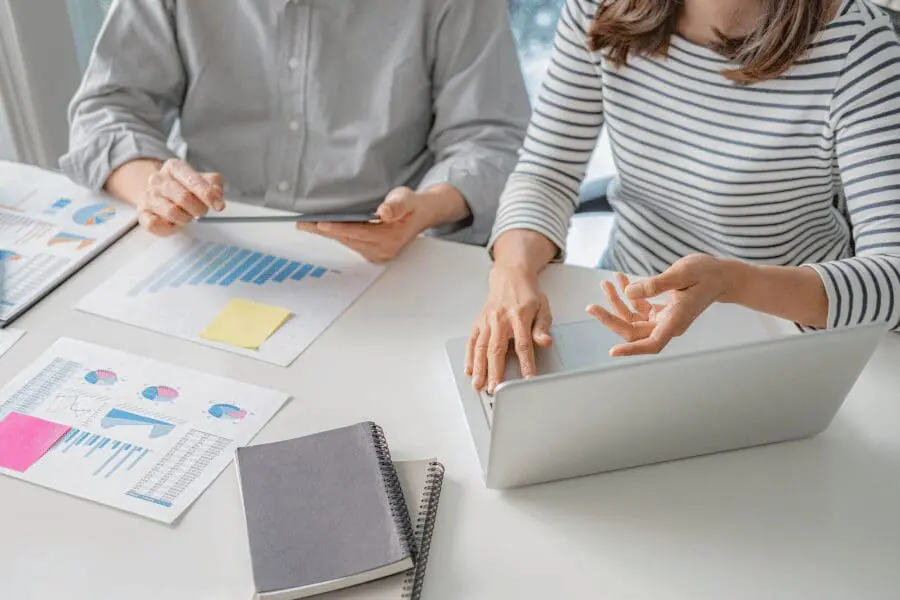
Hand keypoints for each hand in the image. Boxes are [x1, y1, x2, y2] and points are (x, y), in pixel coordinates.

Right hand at [137, 159, 224, 235]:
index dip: (207, 194)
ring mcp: (148, 195)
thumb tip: (217, 194)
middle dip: (198, 209)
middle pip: (183, 197)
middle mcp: (158, 179)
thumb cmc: (186, 188)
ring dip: (185, 218)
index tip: (219, 206)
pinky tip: (172, 223)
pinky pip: (153, 224)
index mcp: (174, 167)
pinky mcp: (142, 212)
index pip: (192, 180)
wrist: (161, 194)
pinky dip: (167, 228)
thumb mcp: (203, 181)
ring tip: (187, 216)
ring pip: (170, 212)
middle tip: (201, 212)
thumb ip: (214, 185)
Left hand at [295, 185, 464, 262]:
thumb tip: (385, 211)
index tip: (321, 224)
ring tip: (306, 225)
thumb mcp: (408, 198)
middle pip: (348, 239)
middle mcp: (383, 250)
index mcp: (392, 239)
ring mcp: (378, 254)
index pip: (359, 232)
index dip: (339, 228)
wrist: (422, 213)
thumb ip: (397, 204)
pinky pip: (351, 243)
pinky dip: (337, 235)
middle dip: (325, 231)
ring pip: (347, 242)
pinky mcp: (373, 253)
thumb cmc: (413, 204)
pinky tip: (323, 228)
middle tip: (302, 223)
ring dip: (328, 234)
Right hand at [466, 265, 552, 392]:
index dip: (526, 363)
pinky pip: (472, 341)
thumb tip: (545, 342)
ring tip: (478, 385)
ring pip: (481, 347)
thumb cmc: (527, 293)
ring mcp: (487, 320)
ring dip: (479, 368)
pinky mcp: (479, 322)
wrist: (510, 275)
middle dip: (495, 371)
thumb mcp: (543, 307)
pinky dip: (469, 356)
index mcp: (519, 315)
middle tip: (495, 388)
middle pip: (497, 349)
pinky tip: (469, 370)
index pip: (523, 344)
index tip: (527, 379)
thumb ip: (542, 326)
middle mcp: (500, 319)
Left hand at [587, 254, 737, 355]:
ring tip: (607, 282)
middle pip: (634, 330)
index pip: (652, 343)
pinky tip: (621, 279)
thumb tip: (629, 294)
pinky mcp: (662, 311)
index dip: (632, 349)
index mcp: (677, 320)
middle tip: (591, 307)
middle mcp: (669, 324)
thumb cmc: (706, 273)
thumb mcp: (681, 273)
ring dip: (617, 302)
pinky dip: (629, 295)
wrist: (721, 275)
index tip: (613, 351)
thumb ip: (655, 284)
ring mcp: (664, 319)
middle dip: (611, 319)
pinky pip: (639, 308)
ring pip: (633, 318)